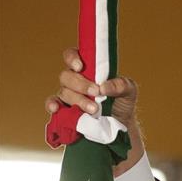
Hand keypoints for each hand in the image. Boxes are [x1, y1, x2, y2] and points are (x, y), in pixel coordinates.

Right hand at [46, 47, 142, 173]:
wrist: (121, 124)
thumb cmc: (123, 101)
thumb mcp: (129, 91)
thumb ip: (121, 84)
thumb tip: (104, 87)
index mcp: (88, 69)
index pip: (72, 56)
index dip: (72, 58)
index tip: (80, 66)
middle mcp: (75, 80)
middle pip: (67, 76)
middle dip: (81, 84)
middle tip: (96, 92)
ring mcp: (69, 95)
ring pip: (64, 92)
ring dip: (78, 100)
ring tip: (94, 109)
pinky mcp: (65, 109)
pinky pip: (53, 104)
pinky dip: (52, 105)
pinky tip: (56, 109)